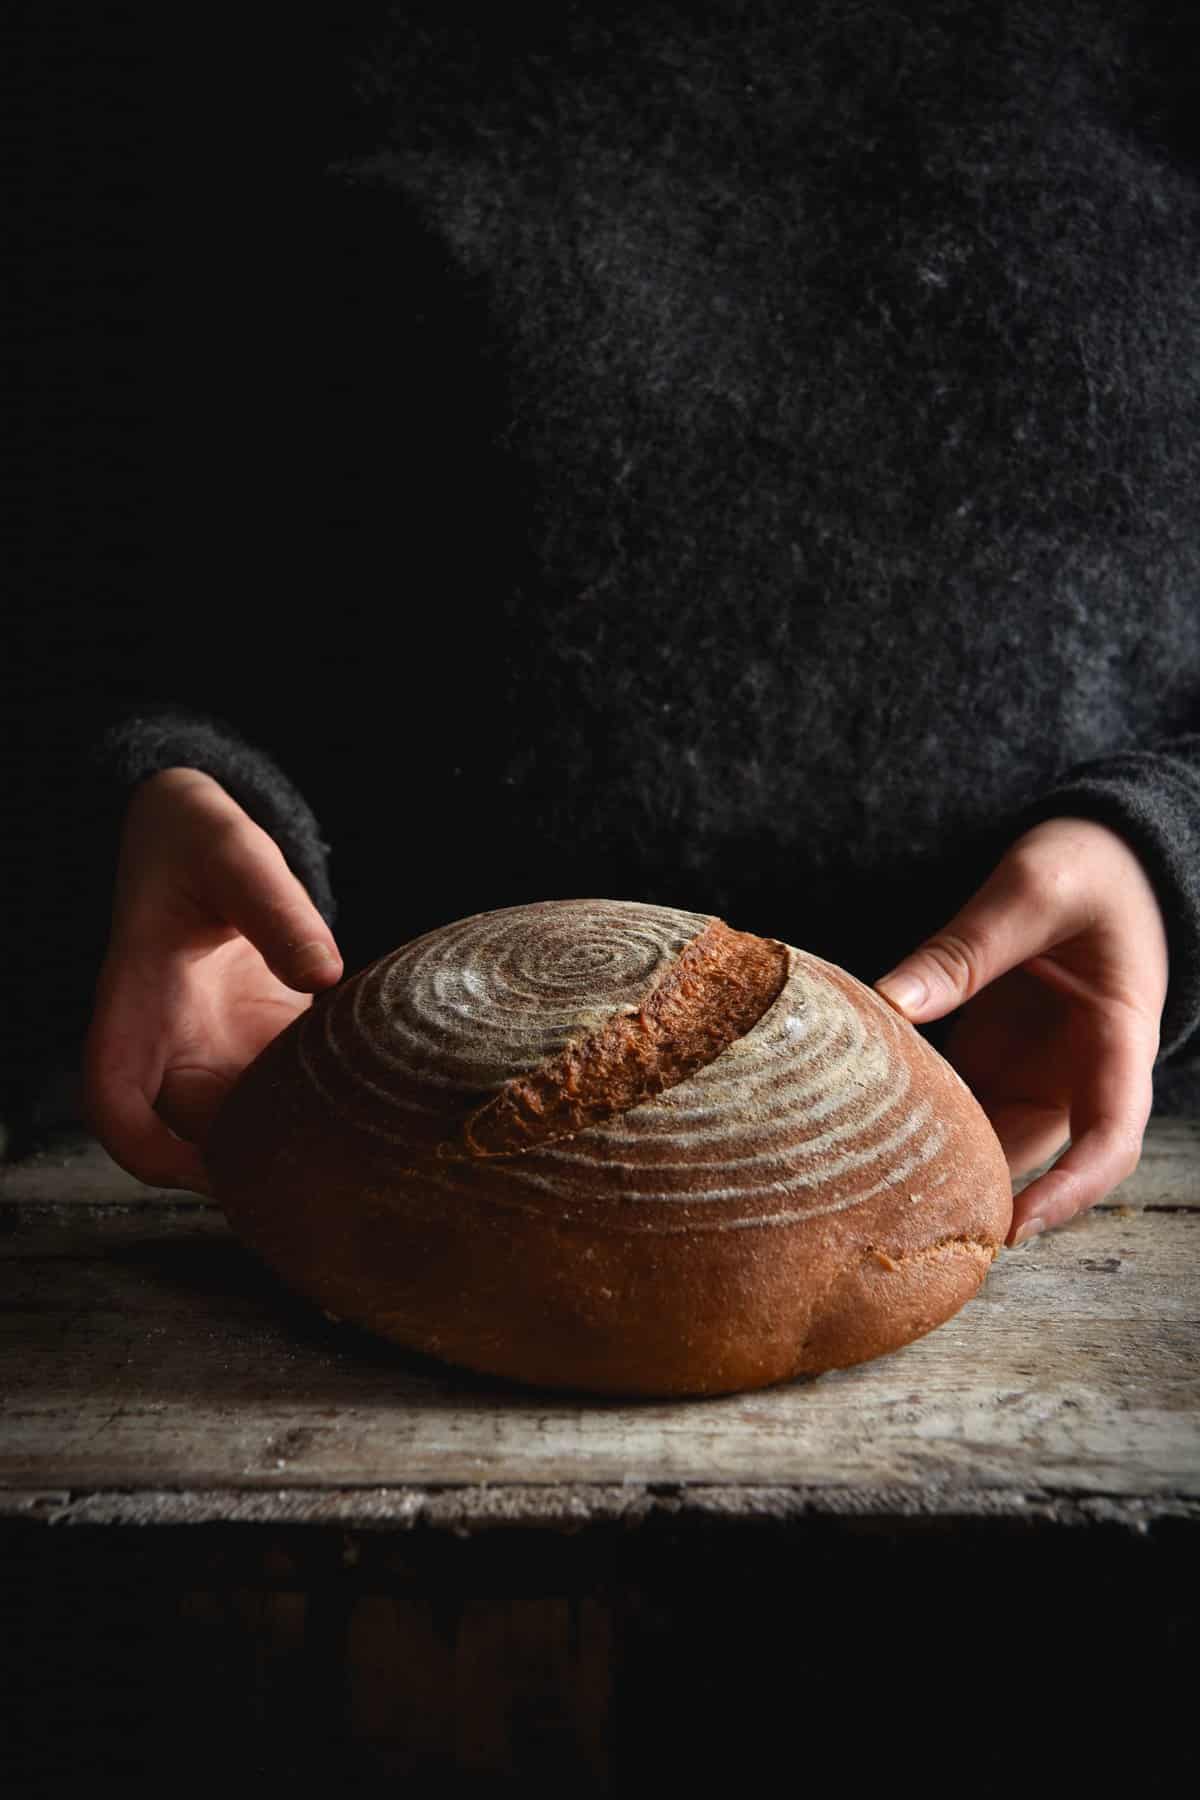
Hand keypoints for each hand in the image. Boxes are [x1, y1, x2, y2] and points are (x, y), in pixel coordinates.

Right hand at [83, 768, 342, 1193]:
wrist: (196, 834)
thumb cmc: (197, 838)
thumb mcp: (233, 854)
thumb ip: (276, 909)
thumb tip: (324, 974)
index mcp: (137, 1004)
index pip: (114, 1102)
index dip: (148, 1151)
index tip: (207, 1172)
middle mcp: (170, 1042)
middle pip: (191, 1136)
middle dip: (247, 1166)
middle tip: (326, 1175)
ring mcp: (215, 1048)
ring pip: (245, 1123)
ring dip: (294, 1139)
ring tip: (363, 1147)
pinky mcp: (260, 1040)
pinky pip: (287, 1090)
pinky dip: (325, 1102)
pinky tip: (381, 1100)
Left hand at [874, 817, 1167, 1246]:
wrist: (1099, 854)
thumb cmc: (1090, 865)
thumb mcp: (1033, 887)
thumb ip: (966, 946)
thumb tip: (891, 1003)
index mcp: (1118, 1038)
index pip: (1110, 1137)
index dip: (1069, 1191)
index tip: (1015, 1227)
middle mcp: (1080, 1071)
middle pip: (1033, 1155)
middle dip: (977, 1193)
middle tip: (901, 1221)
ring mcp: (1036, 1068)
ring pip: (986, 1137)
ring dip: (936, 1157)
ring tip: (864, 1177)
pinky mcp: (995, 1056)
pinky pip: (956, 1104)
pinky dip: (914, 1115)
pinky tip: (858, 1122)